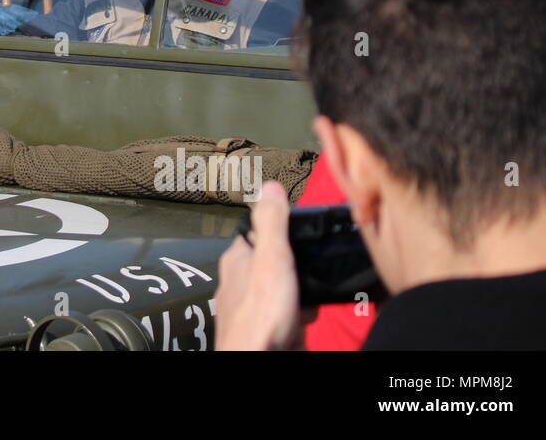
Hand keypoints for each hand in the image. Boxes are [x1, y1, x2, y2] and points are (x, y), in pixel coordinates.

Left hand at [215, 181, 302, 350]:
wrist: (262, 360)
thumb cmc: (261, 315)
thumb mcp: (272, 258)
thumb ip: (272, 223)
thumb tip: (270, 186)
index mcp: (236, 260)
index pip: (254, 233)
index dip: (277, 230)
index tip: (296, 229)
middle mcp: (239, 283)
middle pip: (272, 262)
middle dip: (295, 265)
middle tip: (309, 268)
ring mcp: (253, 308)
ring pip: (282, 289)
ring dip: (300, 290)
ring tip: (308, 294)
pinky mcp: (269, 329)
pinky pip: (289, 314)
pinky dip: (301, 313)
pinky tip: (306, 316)